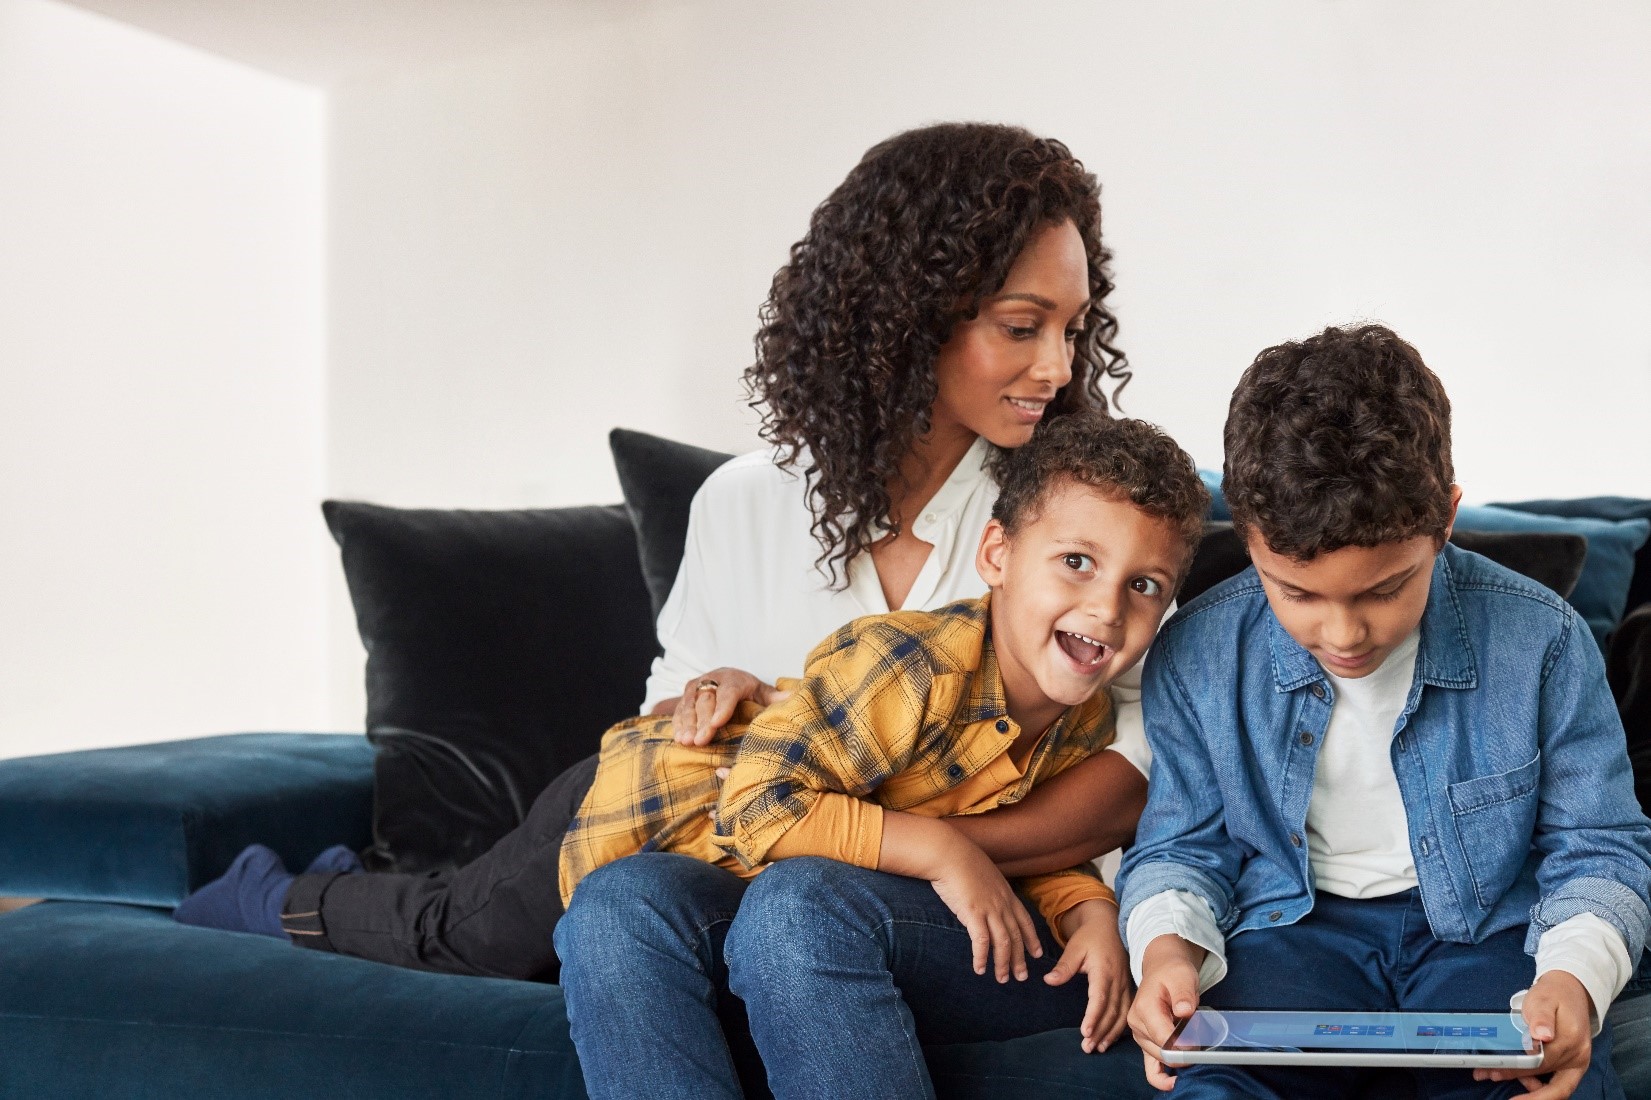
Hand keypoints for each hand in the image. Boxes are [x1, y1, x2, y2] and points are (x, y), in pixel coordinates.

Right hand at [669, 668, 791, 745]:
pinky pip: (678, 710)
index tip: (718, 723)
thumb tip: (794, 697)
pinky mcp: (685, 697)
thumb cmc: (747, 692)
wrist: (724, 680)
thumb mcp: (761, 692)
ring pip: (689, 705)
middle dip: (702, 722)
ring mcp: (696, 687)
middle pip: (706, 701)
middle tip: (700, 741)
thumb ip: (773, 697)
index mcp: (734, 678)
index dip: (722, 707)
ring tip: (686, 742)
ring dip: (687, 724)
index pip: (728, 692)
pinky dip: (677, 724)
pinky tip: (678, 738)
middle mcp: (713, 679)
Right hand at [929, 837, 1044, 983]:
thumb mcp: (982, 873)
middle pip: (1016, 936)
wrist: (949, 852)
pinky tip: (980, 969)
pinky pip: (982, 941)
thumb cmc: (960, 860)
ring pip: (1003, 943)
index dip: (1032, 939)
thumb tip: (984, 897)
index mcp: (1005, 893)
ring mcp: (989, 909)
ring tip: (1002, 979)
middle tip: (1022, 977)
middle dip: (1020, 959)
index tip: (1037, 954)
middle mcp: (1002, 903)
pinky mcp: (973, 914)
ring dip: (1004, 964)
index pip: (1024, 920)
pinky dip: (982, 957)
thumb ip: (987, 888)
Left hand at [1044, 899, 1130, 1052]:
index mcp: (1104, 971)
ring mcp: (1125, 984)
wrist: (1108, 924)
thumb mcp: (1075, 947)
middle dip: (1101, 1031)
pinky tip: (1112, 1038)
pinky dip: (1121, 1026)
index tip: (1086, 1032)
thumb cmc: (1090, 936)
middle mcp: (1117, 980)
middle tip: (1088, 1047)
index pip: (1100, 998)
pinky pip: (1127, 1010)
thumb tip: (1049, 980)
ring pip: (1122, 1014)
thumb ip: (1064, 966)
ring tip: (1099, 1048)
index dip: (1094, 1017)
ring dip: (1111, 1033)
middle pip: (1112, 1011)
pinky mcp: (1127, 987)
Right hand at [1127, 934, 1204, 1090]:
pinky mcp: (1145, 1043)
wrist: (1163, 969)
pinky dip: (1162, 1078)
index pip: (1165, 1039)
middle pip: (1163, 1053)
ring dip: (1179, 1056)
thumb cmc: (1173, 972)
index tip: (1200, 1040)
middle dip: (1185, 1051)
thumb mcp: (1182, 975)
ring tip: (1192, 1039)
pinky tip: (1174, 1082)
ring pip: (1161, 1060)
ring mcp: (1139, 1036)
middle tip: (1200, 1035)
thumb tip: (1184, 1011)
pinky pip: (1150, 1068)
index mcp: (1144, 1009)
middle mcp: (1137, 1025)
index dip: (1186, 1045)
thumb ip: (1183, 994)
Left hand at [1473, 970, 1592, 1098]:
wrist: (1571, 991)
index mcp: (1570, 1038)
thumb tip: (1542, 1035)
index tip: (1496, 1071)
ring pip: (1552, 1085)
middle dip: (1514, 1077)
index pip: (1540, 1061)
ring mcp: (1578, 1062)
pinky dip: (1538, 1086)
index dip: (1516, 1068)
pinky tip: (1521, 1080)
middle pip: (1542, 1074)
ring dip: (1527, 1089)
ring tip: (1496, 1076)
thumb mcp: (1543, 998)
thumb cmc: (1553, 994)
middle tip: (1487, 1074)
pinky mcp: (1574, 1065)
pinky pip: (1559, 1085)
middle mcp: (1577, 1055)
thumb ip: (1541, 1016)